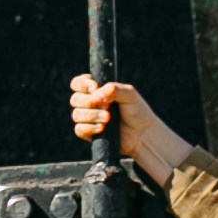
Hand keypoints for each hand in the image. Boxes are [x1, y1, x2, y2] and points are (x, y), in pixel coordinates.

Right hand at [69, 75, 194, 182]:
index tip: (94, 87)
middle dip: (89, 102)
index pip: (78, 83)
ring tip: (108, 119)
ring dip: (92, 115)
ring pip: (76, 114)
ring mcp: (88, 119)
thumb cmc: (136, 111)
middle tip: (107, 106)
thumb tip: (97, 94)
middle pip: (75, 99)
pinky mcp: (88, 134)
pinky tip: (101, 129)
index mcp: (97, 90)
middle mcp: (89, 103)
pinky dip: (89, 128)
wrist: (142, 134)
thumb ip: (114, 88)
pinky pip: (79, 129)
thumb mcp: (129, 94)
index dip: (82, 84)